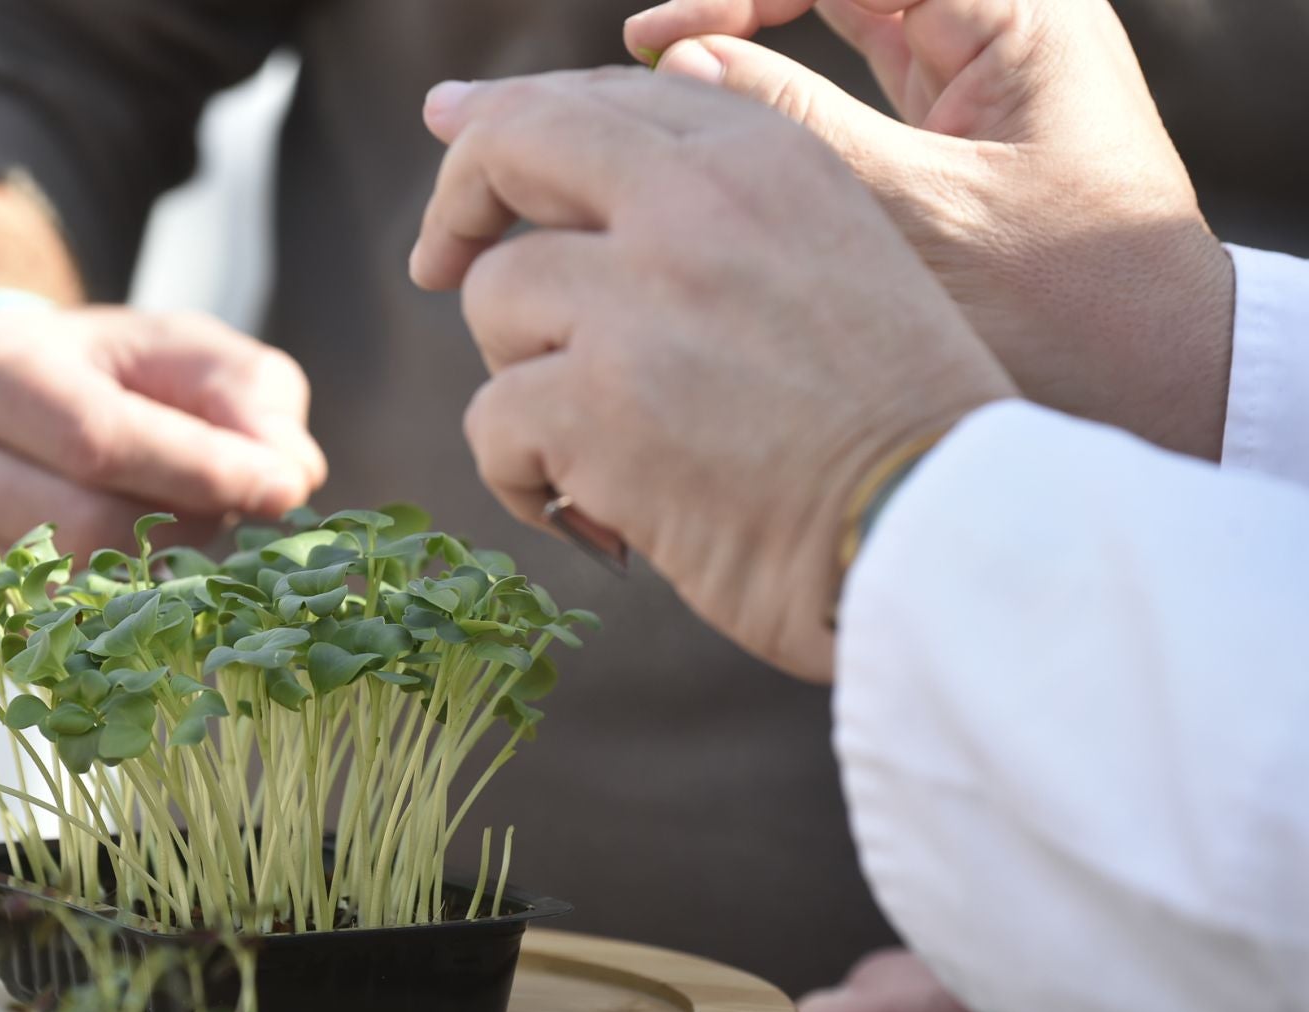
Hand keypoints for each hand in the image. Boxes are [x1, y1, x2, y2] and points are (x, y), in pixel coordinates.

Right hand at [0, 306, 325, 618]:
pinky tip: (116, 594)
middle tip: (222, 523)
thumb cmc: (94, 377)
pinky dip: (92, 632)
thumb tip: (290, 471)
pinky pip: (22, 646)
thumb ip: (244, 394)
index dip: (201, 472)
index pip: (98, 438)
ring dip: (143, 592)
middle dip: (179, 536)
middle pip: (82, 531)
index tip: (283, 491)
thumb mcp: (173, 352)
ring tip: (169, 553)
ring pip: (55, 602)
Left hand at [410, 69, 1013, 679]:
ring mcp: (639, 304)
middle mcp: (694, 206)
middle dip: (456, 203)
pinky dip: (522, 479)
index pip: (591, 101)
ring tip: (595, 444)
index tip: (471, 184)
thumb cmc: (888, 422)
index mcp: (761, 158)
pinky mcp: (598, 409)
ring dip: (520, 376)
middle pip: (509, 147)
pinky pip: (490, 421)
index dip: (508, 134)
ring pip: (491, 299)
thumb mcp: (826, 258)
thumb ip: (706, 208)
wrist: (946, 538)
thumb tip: (567, 169)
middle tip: (436, 262)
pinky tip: (594, 518)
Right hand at [623, 0, 1235, 459]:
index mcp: (1015, 8)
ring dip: (749, 49)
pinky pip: (848, 80)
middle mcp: (998, 20)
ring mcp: (975, 71)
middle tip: (644, 60)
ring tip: (664, 92)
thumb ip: (801, 129)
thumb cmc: (1070, 308)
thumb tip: (682, 65)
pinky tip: (720, 138)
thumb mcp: (922, 214)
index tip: (651, 42)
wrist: (1163, 383)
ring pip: (833, 20)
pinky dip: (781, 102)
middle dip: (735, 9)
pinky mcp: (954, 125)